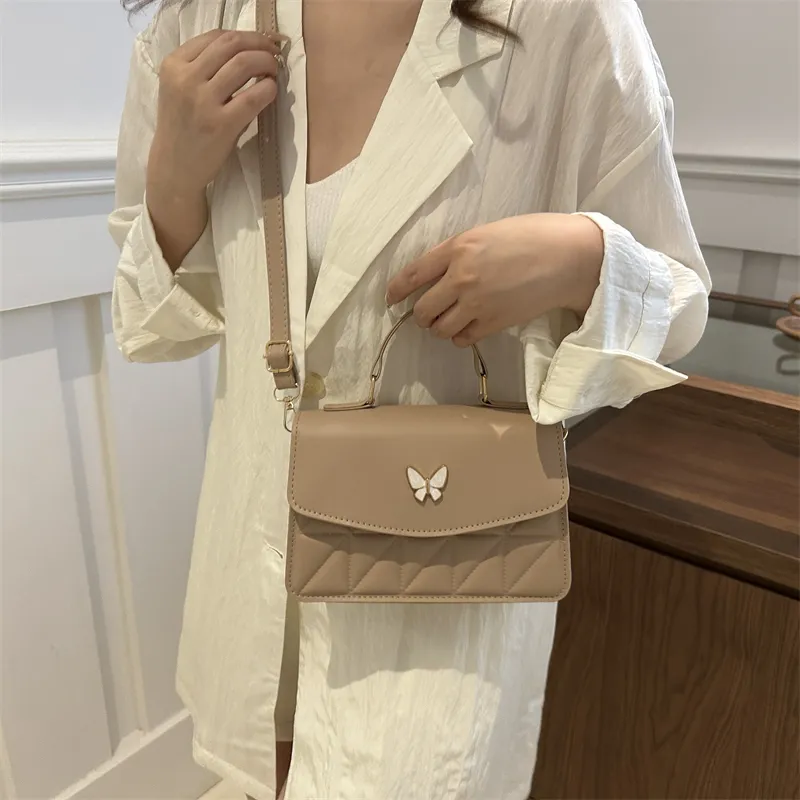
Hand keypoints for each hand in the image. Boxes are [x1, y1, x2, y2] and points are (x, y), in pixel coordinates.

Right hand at [148, 29, 287, 198]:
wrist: (174, 168)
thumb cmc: (182, 127)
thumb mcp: (179, 88)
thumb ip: (202, 67)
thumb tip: (246, 49)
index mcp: (173, 65)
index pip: (215, 36)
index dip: (245, 35)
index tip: (260, 42)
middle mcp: (186, 79)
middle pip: (231, 45)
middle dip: (259, 44)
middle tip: (273, 54)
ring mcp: (203, 102)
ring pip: (243, 63)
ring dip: (266, 62)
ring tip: (273, 71)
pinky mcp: (221, 125)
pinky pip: (253, 96)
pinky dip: (268, 88)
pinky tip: (271, 90)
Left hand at [385, 213, 603, 346]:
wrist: (567, 257)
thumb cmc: (531, 236)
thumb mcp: (487, 233)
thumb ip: (459, 253)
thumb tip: (437, 274)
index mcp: (458, 248)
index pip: (413, 275)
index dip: (397, 291)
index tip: (391, 299)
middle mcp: (462, 277)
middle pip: (422, 310)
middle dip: (421, 315)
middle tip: (428, 313)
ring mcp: (477, 303)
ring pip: (440, 329)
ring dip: (440, 327)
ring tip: (450, 320)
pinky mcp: (494, 323)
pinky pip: (462, 339)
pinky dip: (460, 336)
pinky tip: (469, 327)